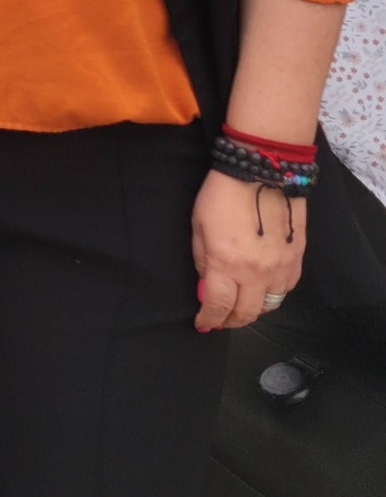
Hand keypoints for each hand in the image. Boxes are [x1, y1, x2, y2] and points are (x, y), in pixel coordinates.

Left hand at [192, 170, 306, 330]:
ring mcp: (281, 267)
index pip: (218, 305)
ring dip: (253, 308)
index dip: (209, 319)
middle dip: (231, 321)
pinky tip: (262, 287)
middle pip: (247, 313)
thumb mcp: (199, 226)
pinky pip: (287, 288)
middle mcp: (257, 272)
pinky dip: (273, 294)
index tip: (203, 323)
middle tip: (221, 319)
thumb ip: (202, 260)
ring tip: (241, 303)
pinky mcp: (297, 258)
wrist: (262, 173)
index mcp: (227, 264)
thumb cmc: (222, 194)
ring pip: (271, 305)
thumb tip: (207, 284)